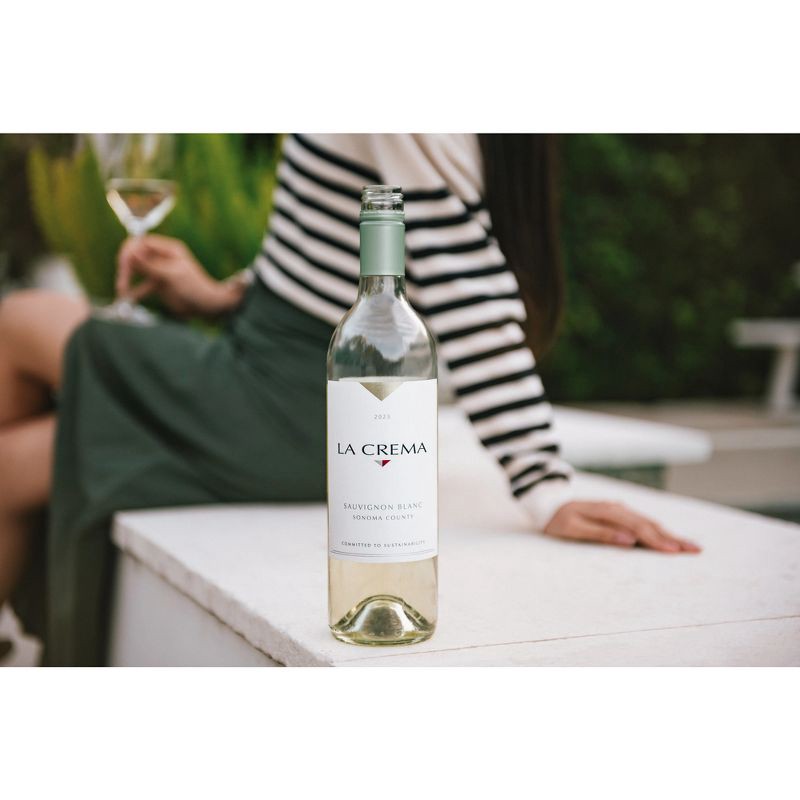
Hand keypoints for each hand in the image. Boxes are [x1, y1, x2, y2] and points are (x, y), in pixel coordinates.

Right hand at [116, 234, 244, 318]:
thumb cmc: (195, 288)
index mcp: (168, 249)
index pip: (142, 243)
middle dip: (127, 267)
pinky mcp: (158, 285)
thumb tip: (132, 253)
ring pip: (136, 271)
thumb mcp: (172, 275)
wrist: (207, 306)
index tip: (124, 265)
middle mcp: (162, 258)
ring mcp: (159, 271)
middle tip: (122, 282)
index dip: (130, 252)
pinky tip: (127, 299)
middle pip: (136, 256)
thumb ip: (151, 266)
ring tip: (122, 291)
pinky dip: (134, 292)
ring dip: (127, 279)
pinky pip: (141, 286)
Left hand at [544, 500, 700, 552]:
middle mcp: (618, 509)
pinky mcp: (618, 514)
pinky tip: (668, 538)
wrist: (547, 505)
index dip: (659, 541)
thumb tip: (629, 540)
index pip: (639, 529)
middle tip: (696, 550)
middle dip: (673, 538)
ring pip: (649, 523)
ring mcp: (619, 510)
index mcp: (609, 512)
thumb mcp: (573, 528)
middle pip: (650, 525)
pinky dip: (658, 531)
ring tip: (689, 546)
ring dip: (669, 534)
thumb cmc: (558, 520)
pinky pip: (642, 523)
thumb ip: (601, 533)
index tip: (676, 551)